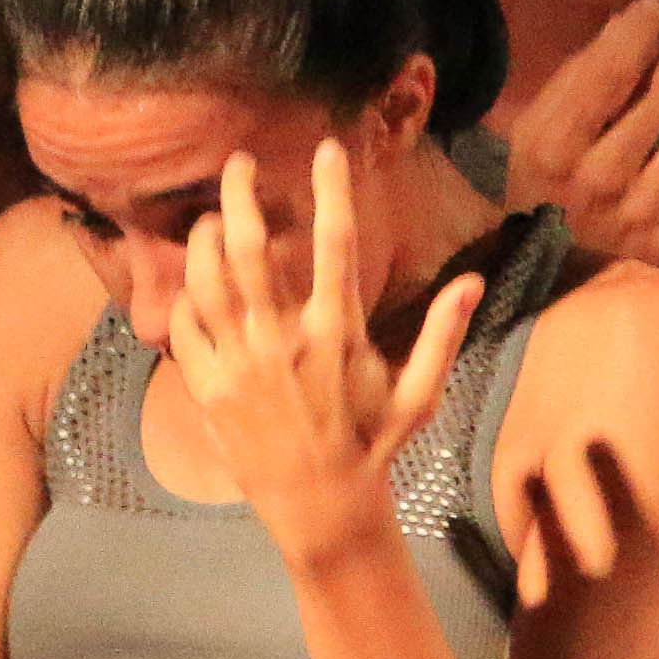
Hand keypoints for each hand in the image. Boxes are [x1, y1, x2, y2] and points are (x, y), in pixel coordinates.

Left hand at [168, 145, 484, 567]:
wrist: (321, 510)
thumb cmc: (373, 447)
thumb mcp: (418, 394)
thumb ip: (442, 334)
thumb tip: (473, 281)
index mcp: (336, 333)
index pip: (335, 243)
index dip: (330, 190)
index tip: (326, 149)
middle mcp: (281, 340)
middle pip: (248, 247)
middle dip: (239, 194)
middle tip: (238, 161)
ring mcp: (238, 364)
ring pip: (205, 280)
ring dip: (203, 237)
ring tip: (212, 215)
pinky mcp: (207, 388)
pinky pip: (184, 326)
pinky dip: (184, 296)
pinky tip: (193, 283)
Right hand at [502, 0, 658, 273]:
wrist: (554, 298)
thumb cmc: (543, 203)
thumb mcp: (534, 141)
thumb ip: (574, 84)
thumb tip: (628, 23)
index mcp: (553, 143)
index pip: (613, 63)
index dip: (641, 24)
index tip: (653, 9)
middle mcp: (600, 173)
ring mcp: (643, 210)